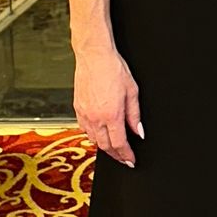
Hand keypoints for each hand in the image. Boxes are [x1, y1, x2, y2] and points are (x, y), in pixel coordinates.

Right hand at [73, 47, 141, 166]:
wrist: (94, 56)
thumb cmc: (113, 68)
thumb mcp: (132, 91)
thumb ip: (135, 115)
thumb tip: (139, 132)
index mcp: (111, 114)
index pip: (119, 144)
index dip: (126, 155)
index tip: (131, 160)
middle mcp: (96, 117)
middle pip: (106, 146)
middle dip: (116, 155)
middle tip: (124, 158)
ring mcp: (84, 114)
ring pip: (94, 140)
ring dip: (104, 147)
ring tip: (114, 149)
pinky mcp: (77, 109)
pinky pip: (84, 130)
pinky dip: (93, 136)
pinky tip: (100, 135)